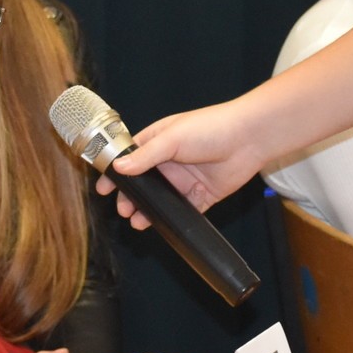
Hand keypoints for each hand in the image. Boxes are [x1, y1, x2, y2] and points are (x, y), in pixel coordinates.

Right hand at [99, 101, 265, 227]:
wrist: (249, 138)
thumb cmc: (211, 127)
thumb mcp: (172, 138)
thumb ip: (146, 156)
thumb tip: (119, 168)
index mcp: (159, 141)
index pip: (130, 157)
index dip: (115, 172)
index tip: (102, 187)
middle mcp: (170, 161)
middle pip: (142, 183)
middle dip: (129, 196)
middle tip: (121, 208)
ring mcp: (185, 179)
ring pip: (159, 200)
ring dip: (146, 210)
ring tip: (135, 219)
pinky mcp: (201, 195)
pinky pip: (182, 211)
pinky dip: (169, 219)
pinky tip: (158, 224)